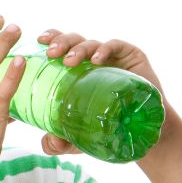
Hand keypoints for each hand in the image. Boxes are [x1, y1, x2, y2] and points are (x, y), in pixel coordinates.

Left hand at [36, 27, 172, 152]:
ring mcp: (112, 56)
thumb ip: (60, 142)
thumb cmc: (107, 129)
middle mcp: (92, 59)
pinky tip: (97, 60)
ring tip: (70, 61)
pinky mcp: (131, 55)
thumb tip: (48, 143)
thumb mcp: (78, 138)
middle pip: (73, 40)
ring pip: (91, 43)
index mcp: (76, 69)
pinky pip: (115, 46)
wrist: (142, 133)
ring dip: (78, 49)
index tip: (39, 41)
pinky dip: (104, 50)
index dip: (51, 38)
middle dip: (61, 42)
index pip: (61, 46)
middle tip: (51, 54)